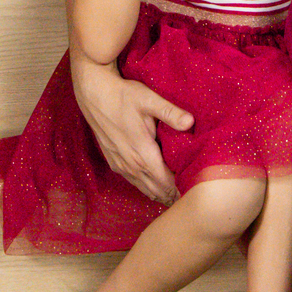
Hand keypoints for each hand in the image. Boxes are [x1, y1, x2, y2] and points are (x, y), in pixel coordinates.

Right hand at [70, 56, 191, 204]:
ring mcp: (121, 165)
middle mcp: (131, 165)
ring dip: (161, 193)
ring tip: (179, 196)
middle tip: (193, 197)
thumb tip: (191, 122)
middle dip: (174, 195)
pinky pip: (134, 182)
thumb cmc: (123, 95)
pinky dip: (148, 187)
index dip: (182, 189)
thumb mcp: (148, 99)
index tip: (197, 190)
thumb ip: (170, 113)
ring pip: (145, 189)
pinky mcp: (114, 162)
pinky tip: (156, 187)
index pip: (167, 182)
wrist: (94, 94)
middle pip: (157, 190)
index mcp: (142, 153)